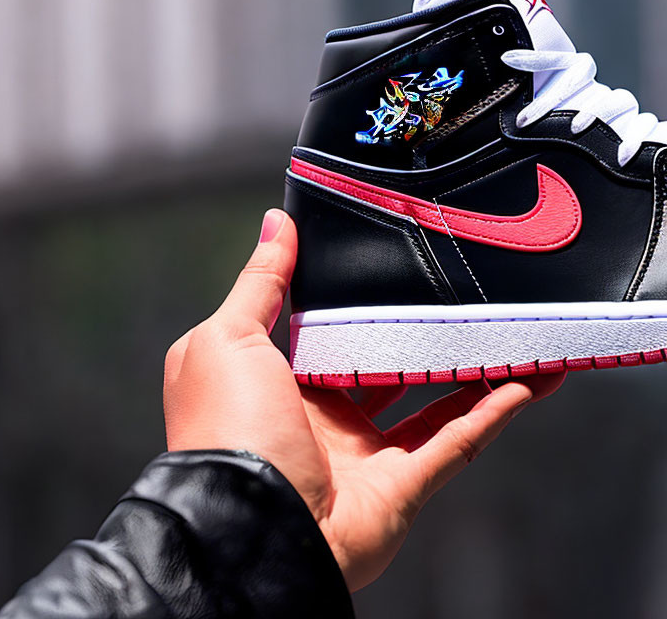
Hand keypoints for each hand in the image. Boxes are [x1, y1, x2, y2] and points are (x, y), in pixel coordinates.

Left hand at [163, 208, 564, 591]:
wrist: (248, 528)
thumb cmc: (225, 430)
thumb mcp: (228, 338)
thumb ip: (260, 281)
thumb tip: (278, 223)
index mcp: (281, 385)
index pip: (331, 336)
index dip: (363, 308)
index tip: (397, 273)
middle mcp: (324, 422)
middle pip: (389, 371)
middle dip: (425, 341)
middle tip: (462, 303)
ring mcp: (364, 459)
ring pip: (434, 407)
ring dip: (474, 376)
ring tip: (509, 340)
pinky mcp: (399, 490)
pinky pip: (455, 445)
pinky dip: (492, 415)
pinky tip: (525, 382)